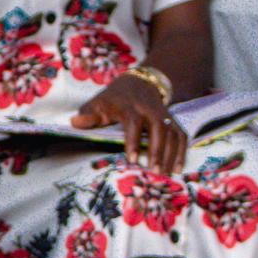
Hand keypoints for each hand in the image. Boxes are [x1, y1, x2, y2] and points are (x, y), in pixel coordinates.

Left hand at [73, 74, 188, 172]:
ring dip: (172, 154)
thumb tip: (75, 123)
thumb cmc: (114, 99)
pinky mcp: (172, 121)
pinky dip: (182, 151)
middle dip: (158, 151)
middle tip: (155, 172)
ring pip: (173, 133)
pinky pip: (181, 135)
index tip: (132, 159)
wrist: (139, 83)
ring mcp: (163, 115)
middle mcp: (150, 110)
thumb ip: (88, 115)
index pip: (134, 123)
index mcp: (130, 106)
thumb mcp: (98, 103)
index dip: (133, 141)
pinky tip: (178, 168)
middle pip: (158, 129)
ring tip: (167, 174)